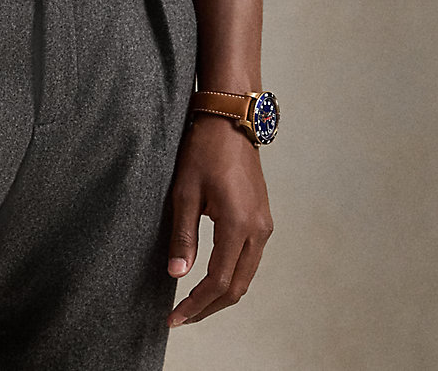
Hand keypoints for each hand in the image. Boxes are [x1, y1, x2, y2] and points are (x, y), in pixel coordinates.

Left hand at [166, 115, 273, 326]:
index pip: (218, 281)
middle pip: (237, 287)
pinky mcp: (262, 218)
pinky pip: (249, 259)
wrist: (230, 120)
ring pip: (246, 276)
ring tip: (193, 303)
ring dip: (221, 294)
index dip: (195, 304)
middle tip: (181, 317)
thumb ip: (182, 236)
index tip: (174, 317)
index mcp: (239, 226)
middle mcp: (258, 230)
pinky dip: (231, 276)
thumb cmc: (204, 150)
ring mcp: (264, 225)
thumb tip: (177, 276)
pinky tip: (211, 278)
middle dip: (209, 307)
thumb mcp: (184, 192)